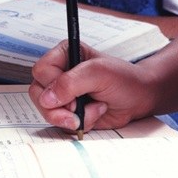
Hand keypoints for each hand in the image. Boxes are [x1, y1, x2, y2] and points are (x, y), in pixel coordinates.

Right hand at [28, 41, 154, 132]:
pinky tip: (96, 113)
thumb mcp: (99, 73)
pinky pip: (61, 123)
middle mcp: (60, 73)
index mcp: (64, 55)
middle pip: (38, 94)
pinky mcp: (69, 111)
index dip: (53, 86)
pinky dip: (80, 123)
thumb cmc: (123, 78)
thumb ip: (71, 82)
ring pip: (48, 111)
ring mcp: (63, 94)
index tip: (72, 95)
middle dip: (59, 108)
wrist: (140, 98)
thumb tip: (47, 98)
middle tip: (78, 110)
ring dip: (73, 116)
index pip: (41, 71)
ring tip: (96, 108)